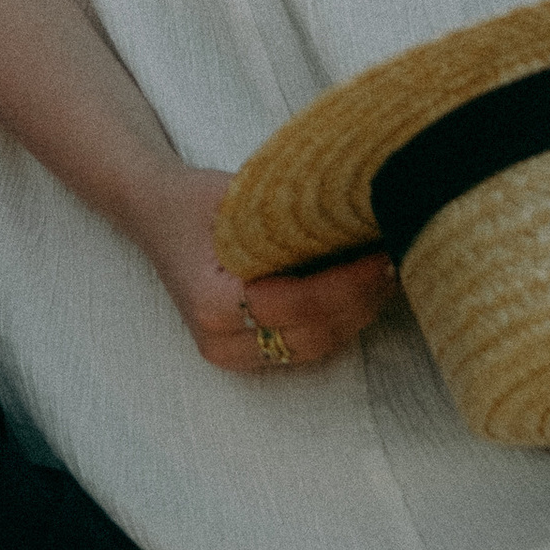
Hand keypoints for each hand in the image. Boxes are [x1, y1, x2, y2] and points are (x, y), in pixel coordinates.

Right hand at [133, 165, 398, 374]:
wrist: (153, 212)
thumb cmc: (195, 198)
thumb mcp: (240, 196)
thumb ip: (293, 216)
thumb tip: (363, 215)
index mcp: (213, 302)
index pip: (300, 303)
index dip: (349, 282)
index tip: (383, 253)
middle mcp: (218, 338)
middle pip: (312, 333)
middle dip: (361, 300)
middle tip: (396, 262)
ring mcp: (228, 353)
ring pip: (313, 347)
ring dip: (355, 315)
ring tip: (386, 276)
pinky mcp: (240, 353)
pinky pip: (301, 346)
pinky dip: (335, 322)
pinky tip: (360, 293)